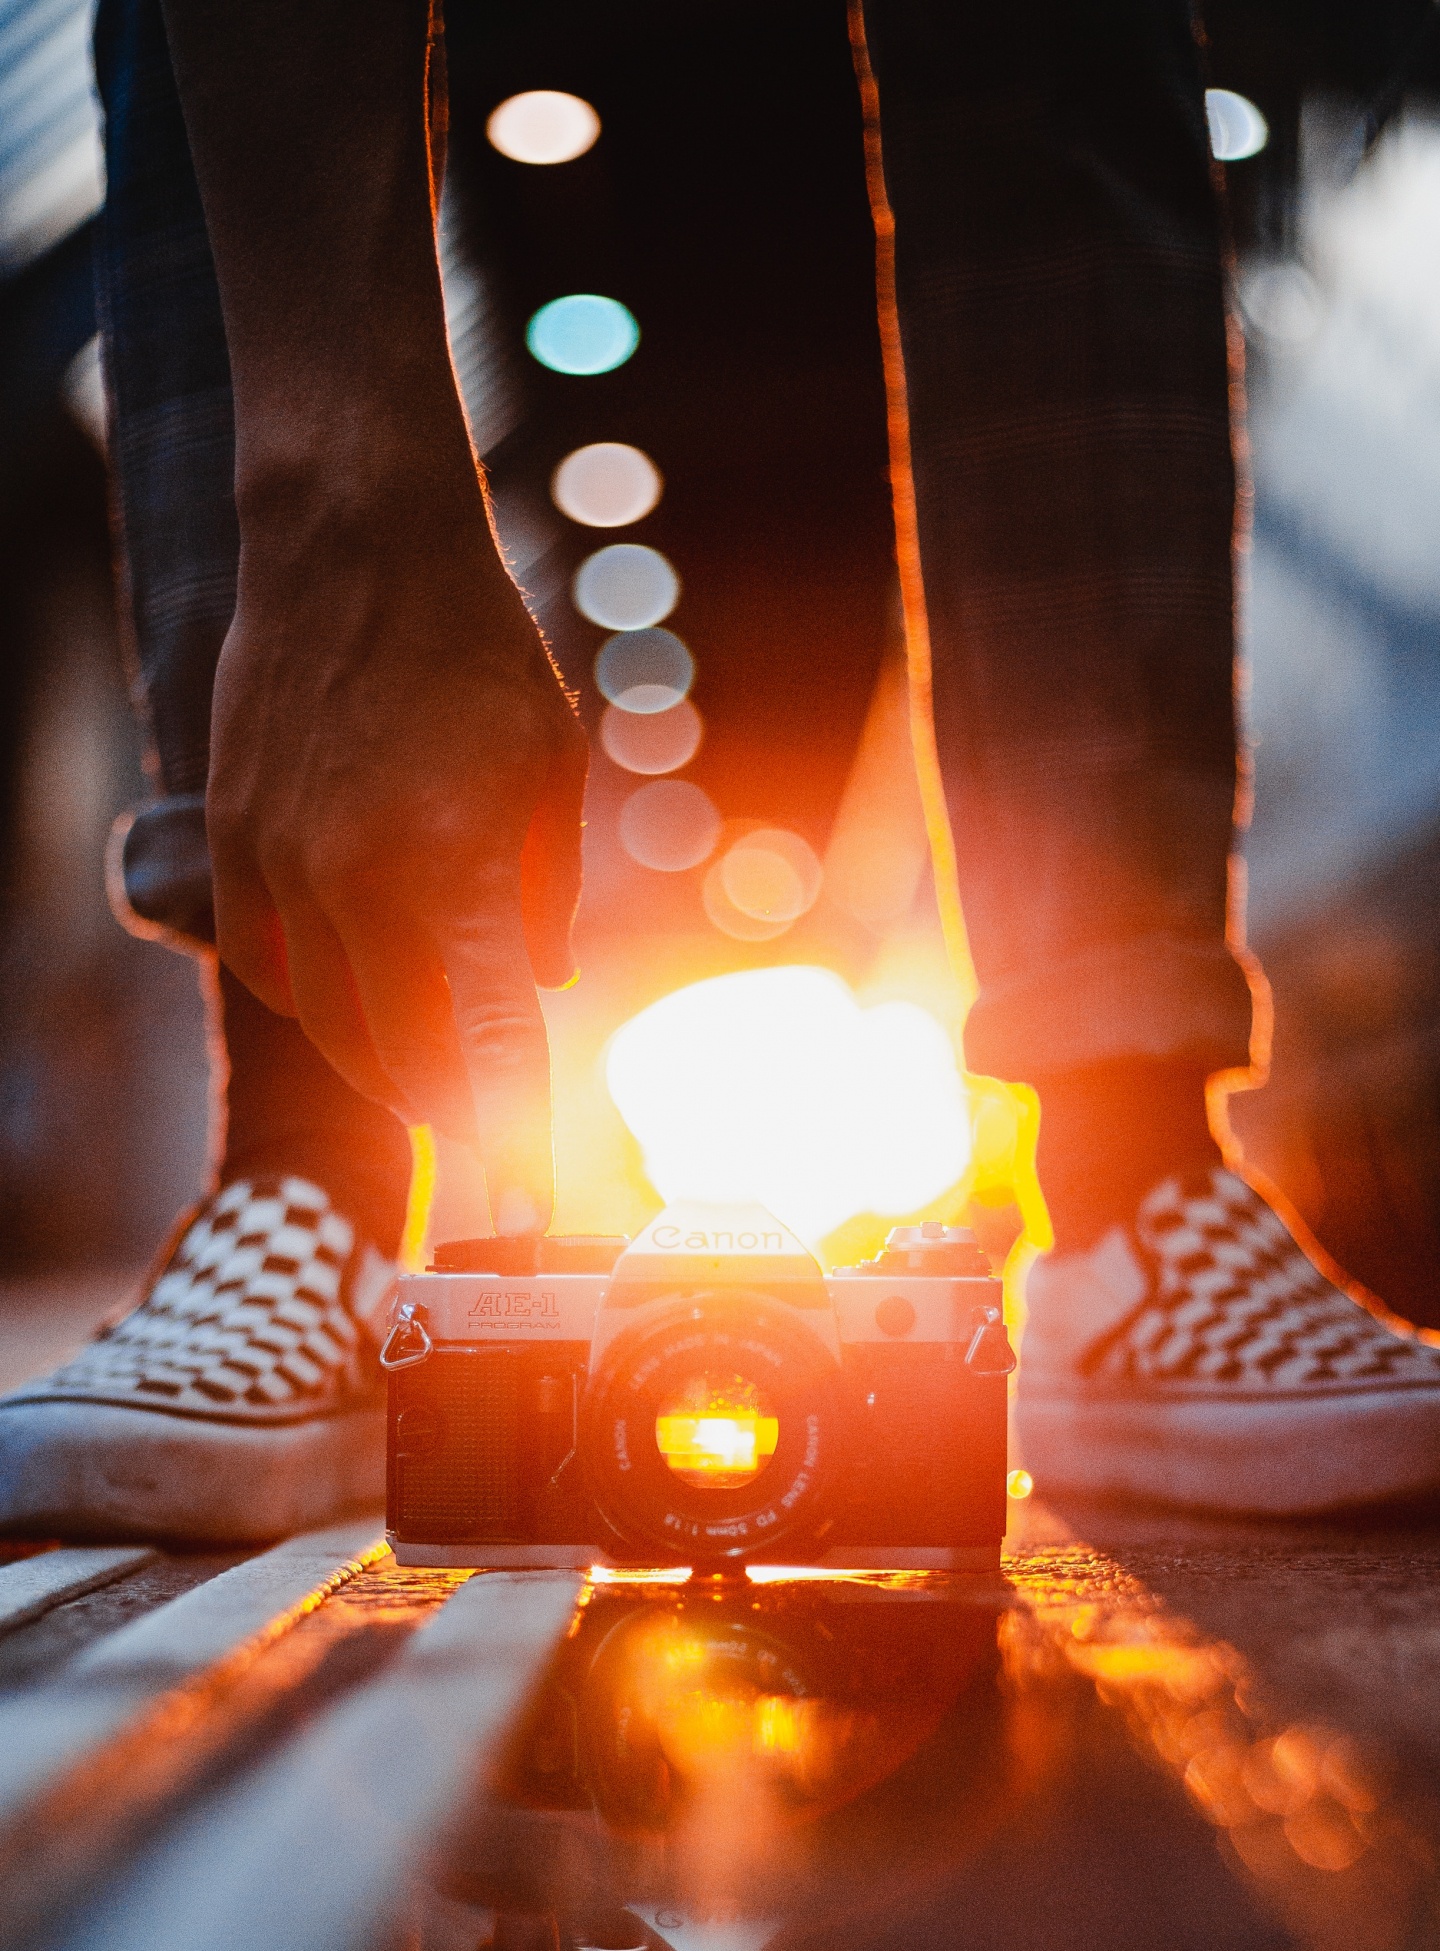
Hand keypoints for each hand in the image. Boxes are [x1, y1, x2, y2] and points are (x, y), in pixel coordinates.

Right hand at [207, 454, 585, 1234]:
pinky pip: (273, 971)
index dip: (514, 1141)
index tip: (530, 1211)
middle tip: (495, 1138)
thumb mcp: (549, 774)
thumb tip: (536, 992)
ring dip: (391, 1068)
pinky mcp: (237, 847)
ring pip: (332, 1028)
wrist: (351, 547)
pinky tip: (362, 1001)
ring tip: (438, 1079)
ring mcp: (282, 871)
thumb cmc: (474, 653)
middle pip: (403, 1062)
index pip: (489, 1048)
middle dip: (456, 1115)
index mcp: (453, 872)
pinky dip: (322, 1005)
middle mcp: (356, 888)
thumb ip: (542, 898)